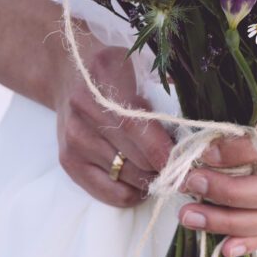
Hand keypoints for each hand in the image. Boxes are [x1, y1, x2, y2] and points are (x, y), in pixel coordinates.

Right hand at [50, 34, 172, 207]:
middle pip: (135, 159)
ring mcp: (73, 141)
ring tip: (161, 168)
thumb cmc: (110, 69)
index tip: (186, 158)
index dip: (164, 149)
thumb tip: (190, 119)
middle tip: (181, 163)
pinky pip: (109, 193)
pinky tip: (140, 180)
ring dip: (150, 179)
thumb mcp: (136, 63)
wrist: (66, 74)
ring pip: (126, 179)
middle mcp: (83, 114)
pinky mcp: (68, 162)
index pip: (137, 128)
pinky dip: (131, 192)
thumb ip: (161, 88)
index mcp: (103, 82)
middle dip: (164, 166)